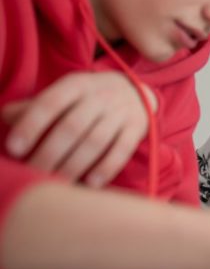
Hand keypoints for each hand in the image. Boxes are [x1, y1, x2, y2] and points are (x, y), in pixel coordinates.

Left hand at [2, 72, 155, 186]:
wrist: (135, 90)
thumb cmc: (87, 98)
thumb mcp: (64, 92)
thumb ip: (34, 106)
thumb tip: (6, 118)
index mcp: (75, 84)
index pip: (50, 103)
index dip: (31, 125)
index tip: (14, 149)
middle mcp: (99, 96)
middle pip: (72, 127)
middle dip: (49, 154)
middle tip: (32, 174)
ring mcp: (120, 113)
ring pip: (95, 142)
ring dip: (74, 166)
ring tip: (57, 184)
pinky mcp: (136, 129)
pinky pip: (121, 151)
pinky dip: (106, 168)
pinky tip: (90, 183)